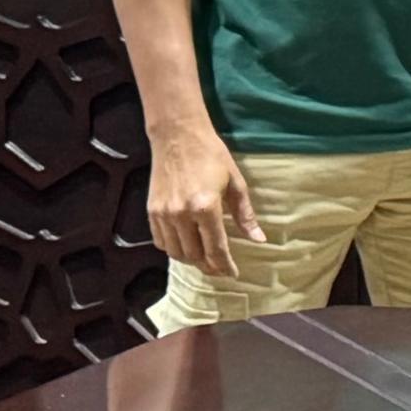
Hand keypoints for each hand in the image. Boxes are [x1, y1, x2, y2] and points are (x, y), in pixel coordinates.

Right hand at [148, 124, 265, 277]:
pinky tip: (186, 246)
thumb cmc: (211, 155)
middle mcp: (181, 214)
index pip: (216, 249)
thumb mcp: (235, 183)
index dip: (225, 265)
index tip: (233, 274)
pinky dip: (174, 249)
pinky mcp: (151, 211)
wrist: (178, 136)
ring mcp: (163, 214)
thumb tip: (259, 239)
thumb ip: (245, 214)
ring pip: (176, 252)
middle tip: (221, 268)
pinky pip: (161, 241)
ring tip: (205, 260)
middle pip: (195, 256)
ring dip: (191, 260)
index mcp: (205, 207)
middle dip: (209, 266)